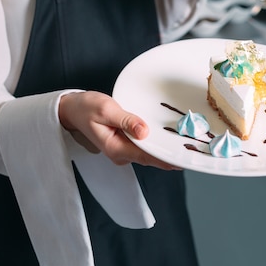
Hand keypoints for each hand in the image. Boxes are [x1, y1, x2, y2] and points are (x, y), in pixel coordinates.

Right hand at [58, 91, 177, 170]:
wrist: (72, 110)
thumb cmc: (87, 107)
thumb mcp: (106, 109)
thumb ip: (126, 120)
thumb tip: (144, 131)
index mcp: (116, 148)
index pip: (147, 156)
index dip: (167, 158)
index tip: (184, 158)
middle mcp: (121, 154)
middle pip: (151, 157)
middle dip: (170, 154)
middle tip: (193, 150)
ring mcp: (123, 150)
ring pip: (149, 153)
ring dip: (164, 148)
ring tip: (186, 144)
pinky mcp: (125, 144)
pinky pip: (144, 147)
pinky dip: (156, 143)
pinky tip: (169, 138)